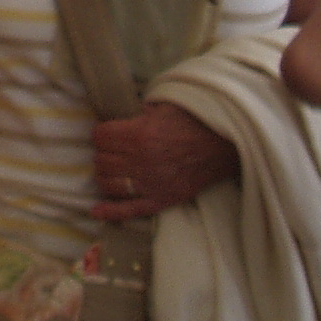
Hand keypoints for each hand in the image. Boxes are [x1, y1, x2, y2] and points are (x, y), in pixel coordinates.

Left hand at [91, 101, 236, 220]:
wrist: (223, 144)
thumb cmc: (193, 122)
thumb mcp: (161, 108)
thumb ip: (137, 114)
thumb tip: (121, 117)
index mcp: (138, 135)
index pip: (99, 137)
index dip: (102, 134)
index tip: (108, 133)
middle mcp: (140, 161)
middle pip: (101, 161)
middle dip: (104, 154)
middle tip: (113, 151)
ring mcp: (150, 184)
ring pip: (109, 184)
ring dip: (106, 176)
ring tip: (113, 170)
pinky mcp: (162, 200)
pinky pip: (130, 210)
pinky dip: (111, 212)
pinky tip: (96, 211)